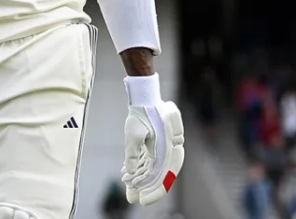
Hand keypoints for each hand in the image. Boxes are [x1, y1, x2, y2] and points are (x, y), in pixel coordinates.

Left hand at [122, 74, 184, 205]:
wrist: (144, 97)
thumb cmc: (142, 112)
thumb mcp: (134, 133)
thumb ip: (133, 154)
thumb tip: (130, 172)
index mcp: (169, 149)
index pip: (165, 177)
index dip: (154, 191)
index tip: (142, 199)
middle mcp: (169, 151)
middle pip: (159, 176)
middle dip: (145, 188)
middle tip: (132, 198)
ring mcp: (163, 148)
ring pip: (153, 170)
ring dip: (140, 179)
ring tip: (127, 187)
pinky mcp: (155, 145)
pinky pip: (148, 161)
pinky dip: (139, 168)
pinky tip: (126, 174)